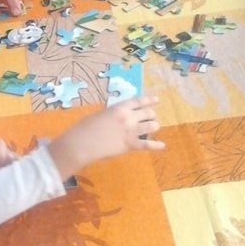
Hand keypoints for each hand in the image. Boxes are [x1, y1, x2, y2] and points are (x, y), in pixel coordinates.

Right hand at [47, 95, 163, 182]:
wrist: (82, 143)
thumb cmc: (85, 128)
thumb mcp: (99, 115)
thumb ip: (112, 115)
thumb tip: (117, 117)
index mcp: (119, 108)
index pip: (138, 101)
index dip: (149, 100)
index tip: (156, 99)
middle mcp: (128, 117)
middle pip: (148, 113)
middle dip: (151, 115)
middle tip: (150, 118)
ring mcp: (130, 131)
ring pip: (152, 126)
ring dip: (153, 126)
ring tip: (152, 128)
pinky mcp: (130, 145)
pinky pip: (148, 145)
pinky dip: (157, 145)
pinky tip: (163, 145)